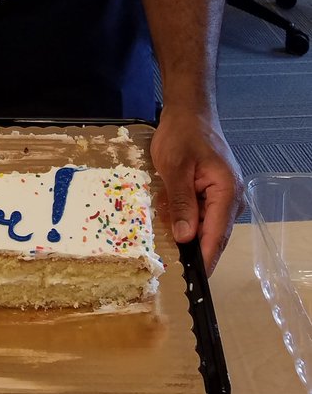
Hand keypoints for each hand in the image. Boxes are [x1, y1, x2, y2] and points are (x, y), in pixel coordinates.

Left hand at [150, 105, 243, 274]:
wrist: (189, 111)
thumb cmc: (181, 134)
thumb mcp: (175, 168)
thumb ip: (180, 203)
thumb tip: (185, 238)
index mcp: (227, 193)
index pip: (216, 236)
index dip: (203, 259)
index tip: (191, 281)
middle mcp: (231, 199)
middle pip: (212, 234)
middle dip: (191, 247)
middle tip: (170, 264)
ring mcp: (223, 197)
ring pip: (203, 226)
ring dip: (184, 227)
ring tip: (163, 224)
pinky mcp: (213, 193)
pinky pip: (199, 213)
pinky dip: (183, 215)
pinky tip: (166, 208)